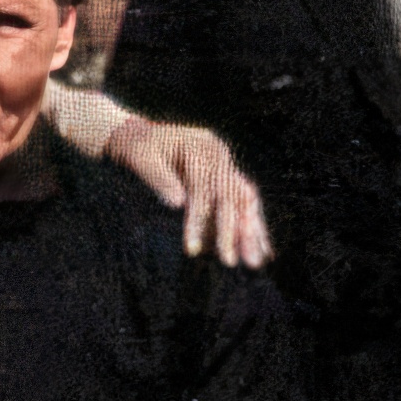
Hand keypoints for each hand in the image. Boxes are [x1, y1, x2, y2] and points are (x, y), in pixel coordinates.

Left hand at [105, 115, 273, 268]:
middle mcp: (219, 155)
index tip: (191, 250)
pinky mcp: (226, 179)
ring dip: (251, 233)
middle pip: (231, 195)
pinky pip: (243, 205)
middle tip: (230, 263)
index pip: (204, 188)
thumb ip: (158, 178)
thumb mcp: (140, 157)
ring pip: (244, 202)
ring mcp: (226, 166)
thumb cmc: (138, 148)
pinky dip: (251, 228)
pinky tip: (262, 251)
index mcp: (201, 146)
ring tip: (255, 264)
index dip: (199, 220)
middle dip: (232, 231)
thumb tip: (178, 203)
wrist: (141, 137)